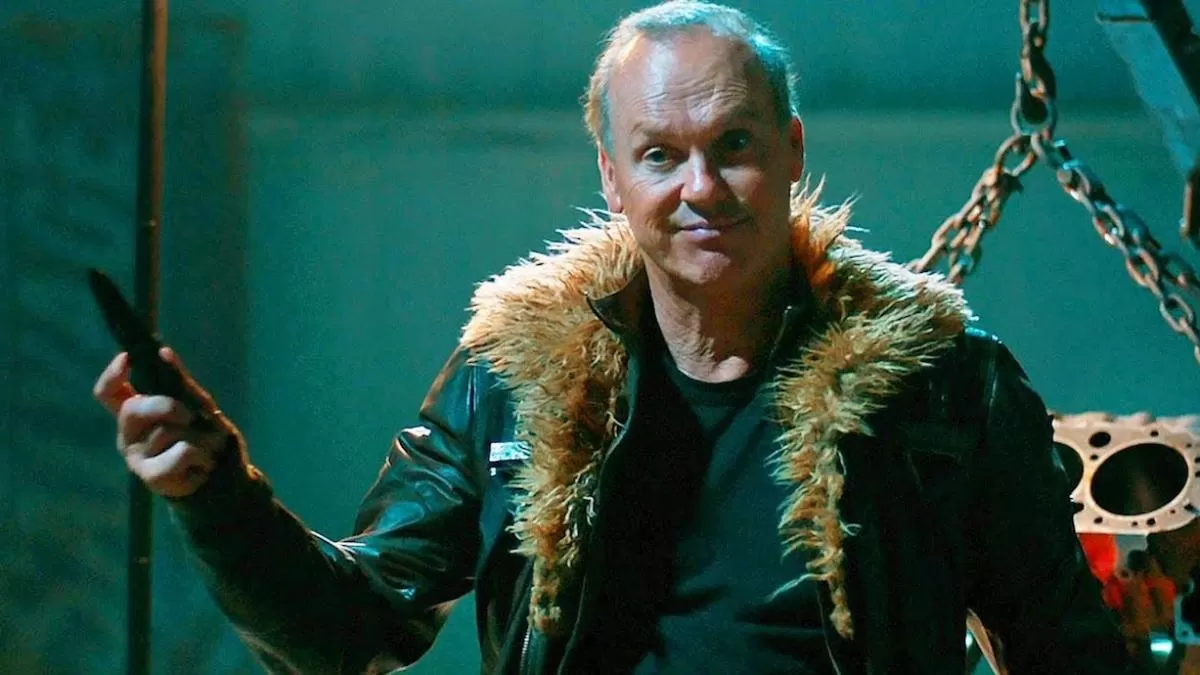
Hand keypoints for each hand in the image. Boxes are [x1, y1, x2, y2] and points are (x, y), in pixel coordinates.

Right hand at [93, 347, 239, 497]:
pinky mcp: (151, 477)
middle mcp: (128, 435)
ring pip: (167, 432)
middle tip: (190, 416)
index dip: (112, 375)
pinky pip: (183, 452)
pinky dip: (203, 454)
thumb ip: (179, 381)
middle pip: (133, 409)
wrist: (223, 475)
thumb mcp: (196, 404)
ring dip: (200, 436)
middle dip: (166, 406)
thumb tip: (163, 351)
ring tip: (206, 447)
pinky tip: (203, 465)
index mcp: (136, 412)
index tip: (126, 358)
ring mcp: (136, 458)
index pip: (108, 393)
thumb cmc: (204, 435)